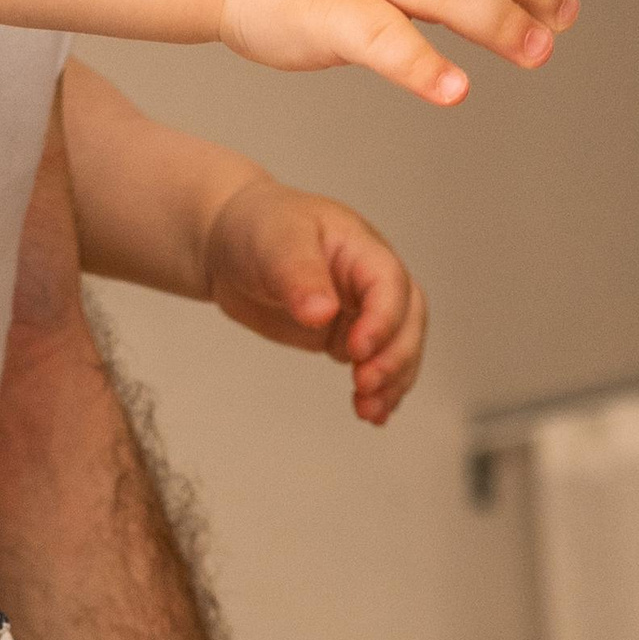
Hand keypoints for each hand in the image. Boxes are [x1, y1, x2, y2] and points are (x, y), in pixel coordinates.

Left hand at [203, 177, 428, 424]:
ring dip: (392, 380)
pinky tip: (371, 412)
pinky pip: (374, 362)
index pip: (389, 284)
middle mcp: (369, 279)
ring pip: (399, 345)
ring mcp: (360, 309)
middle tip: (366, 385)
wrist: (230, 242)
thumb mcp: (275, 242)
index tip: (357, 349)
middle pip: (408, 318)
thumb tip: (323, 313)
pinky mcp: (344, 334)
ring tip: (369, 411)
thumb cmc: (257, 227)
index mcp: (359, 247)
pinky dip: (378, 389)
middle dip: (395, 356)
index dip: (382, 319)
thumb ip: (299, 276)